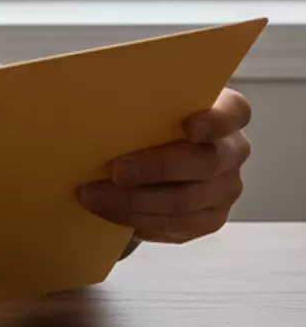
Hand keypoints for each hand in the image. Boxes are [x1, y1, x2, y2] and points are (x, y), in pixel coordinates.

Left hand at [78, 87, 251, 244]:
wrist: (150, 154)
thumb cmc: (148, 121)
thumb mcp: (148, 104)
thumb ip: (140, 100)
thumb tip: (94, 100)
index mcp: (225, 113)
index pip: (234, 113)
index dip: (216, 121)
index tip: (190, 127)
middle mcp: (232, 151)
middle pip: (204, 163)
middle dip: (155, 169)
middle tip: (114, 171)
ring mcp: (225, 188)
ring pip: (185, 202)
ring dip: (133, 202)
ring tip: (92, 196)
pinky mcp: (210, 218)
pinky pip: (176, 226)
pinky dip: (137, 220)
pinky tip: (109, 212)